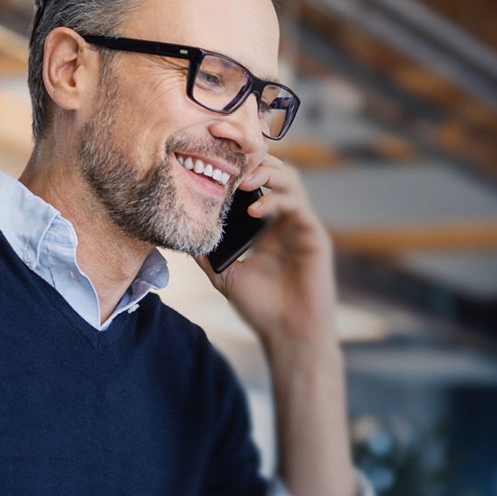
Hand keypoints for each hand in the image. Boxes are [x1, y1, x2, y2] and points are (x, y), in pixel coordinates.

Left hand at [202, 154, 335, 346]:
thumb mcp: (225, 275)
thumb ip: (207, 253)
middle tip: (229, 160)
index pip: (257, 182)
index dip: (240, 166)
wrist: (289, 336)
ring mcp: (303, 226)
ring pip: (291, 180)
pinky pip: (298, 206)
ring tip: (241, 182)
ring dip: (266, 173)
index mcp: (269, 226)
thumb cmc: (262, 309)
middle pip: (276, 171)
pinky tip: (253, 210)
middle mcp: (287, 221)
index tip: (216, 159)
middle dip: (253, 159)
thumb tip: (180, 234)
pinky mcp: (315, 236)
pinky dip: (276, 201)